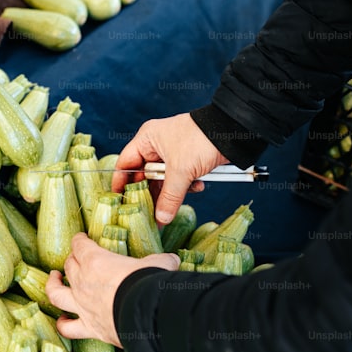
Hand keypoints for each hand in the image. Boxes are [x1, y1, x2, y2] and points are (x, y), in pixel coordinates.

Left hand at [45, 233, 179, 346]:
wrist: (148, 315)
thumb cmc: (150, 283)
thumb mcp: (159, 264)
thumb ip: (161, 260)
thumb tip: (172, 260)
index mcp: (96, 261)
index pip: (80, 245)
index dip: (80, 240)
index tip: (82, 239)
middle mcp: (83, 281)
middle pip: (70, 266)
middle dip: (72, 260)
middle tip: (77, 259)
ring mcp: (82, 305)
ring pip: (56, 293)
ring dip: (53, 284)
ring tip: (54, 278)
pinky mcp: (88, 327)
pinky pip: (68, 327)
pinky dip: (63, 324)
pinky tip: (62, 321)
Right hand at [112, 113, 228, 225]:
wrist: (233, 131)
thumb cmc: (201, 140)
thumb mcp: (181, 171)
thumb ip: (169, 197)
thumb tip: (161, 219)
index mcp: (147, 140)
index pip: (125, 164)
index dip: (121, 183)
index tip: (119, 201)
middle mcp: (156, 146)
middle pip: (145, 176)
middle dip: (151, 194)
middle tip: (149, 212)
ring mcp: (172, 153)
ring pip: (164, 180)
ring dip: (172, 192)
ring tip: (174, 206)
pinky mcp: (187, 160)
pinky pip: (180, 179)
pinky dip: (186, 186)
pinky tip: (196, 187)